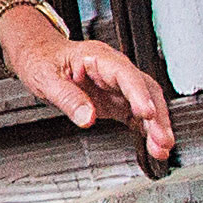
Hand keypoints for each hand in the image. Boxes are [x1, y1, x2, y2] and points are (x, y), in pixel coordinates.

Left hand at [10, 24, 176, 171]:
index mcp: (98, 58)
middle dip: (157, 115)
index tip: (147, 113)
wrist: (39, 55)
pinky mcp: (117, 100)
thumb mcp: (46, 79)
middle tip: (162, 139)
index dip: (139, 94)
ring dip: (157, 125)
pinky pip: (137, 114)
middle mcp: (114, 69)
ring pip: (146, 103)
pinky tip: (155, 145)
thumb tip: (88, 117)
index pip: (126, 75)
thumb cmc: (43, 59)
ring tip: (163, 147)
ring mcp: (118, 85)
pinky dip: (147, 129)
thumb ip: (68, 98)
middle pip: (144, 89)